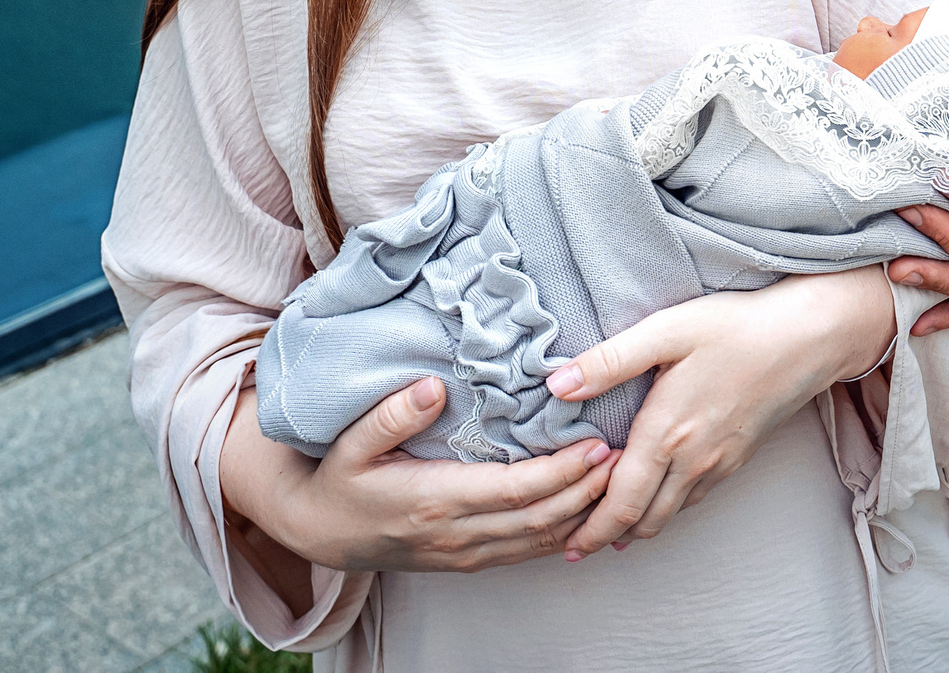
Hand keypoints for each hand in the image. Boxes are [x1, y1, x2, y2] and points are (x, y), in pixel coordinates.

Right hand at [219, 378, 619, 574]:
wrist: (320, 532)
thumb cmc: (339, 479)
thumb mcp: (351, 442)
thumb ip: (391, 415)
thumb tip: (432, 387)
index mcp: (436, 500)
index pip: (516, 491)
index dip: (562, 473)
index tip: (597, 446)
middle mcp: (458, 534)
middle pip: (540, 518)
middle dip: (589, 492)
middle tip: (628, 457)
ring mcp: (465, 553)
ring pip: (540, 540)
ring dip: (583, 514)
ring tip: (620, 480)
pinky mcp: (468, 561)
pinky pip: (526, 551)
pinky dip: (562, 532)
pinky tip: (586, 511)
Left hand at [547, 267, 895, 556]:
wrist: (807, 338)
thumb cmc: (736, 328)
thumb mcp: (667, 331)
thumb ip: (609, 361)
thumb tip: (556, 384)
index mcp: (668, 434)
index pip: (621, 503)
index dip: (591, 529)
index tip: (564, 544)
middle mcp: (693, 460)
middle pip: (642, 521)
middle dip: (606, 537)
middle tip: (574, 546)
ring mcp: (719, 464)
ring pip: (670, 515)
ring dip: (635, 529)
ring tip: (607, 533)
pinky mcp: (737, 458)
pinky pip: (693, 500)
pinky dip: (665, 511)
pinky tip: (654, 503)